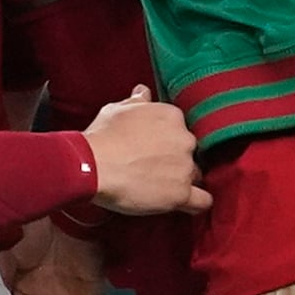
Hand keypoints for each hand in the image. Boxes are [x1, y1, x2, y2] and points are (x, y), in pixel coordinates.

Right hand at [83, 89, 199, 214]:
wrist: (92, 166)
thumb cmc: (102, 137)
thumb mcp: (116, 110)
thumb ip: (137, 101)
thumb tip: (143, 91)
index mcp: (172, 116)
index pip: (180, 129)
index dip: (167, 141)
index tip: (154, 149)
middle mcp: (185, 139)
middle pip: (190, 152)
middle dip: (175, 160)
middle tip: (153, 168)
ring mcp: (185, 167)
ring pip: (194, 175)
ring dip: (181, 180)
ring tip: (160, 187)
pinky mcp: (181, 193)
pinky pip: (203, 201)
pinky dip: (197, 202)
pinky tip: (187, 203)